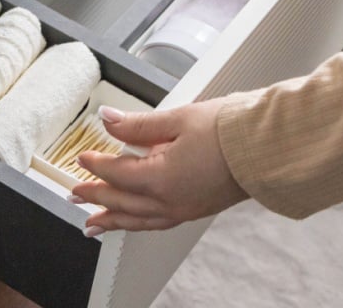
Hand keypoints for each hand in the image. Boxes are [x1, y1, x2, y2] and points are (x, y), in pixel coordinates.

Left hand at [70, 100, 247, 235]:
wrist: (268, 146)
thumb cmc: (229, 130)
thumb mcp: (178, 118)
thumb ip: (138, 124)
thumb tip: (108, 120)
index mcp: (161, 178)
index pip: (117, 174)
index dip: (96, 165)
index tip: (82, 157)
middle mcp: (170, 201)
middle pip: (121, 203)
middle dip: (95, 198)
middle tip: (74, 195)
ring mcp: (184, 209)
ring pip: (137, 221)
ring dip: (112, 220)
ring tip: (93, 224)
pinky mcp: (196, 210)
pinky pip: (156, 224)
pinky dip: (137, 224)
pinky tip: (134, 221)